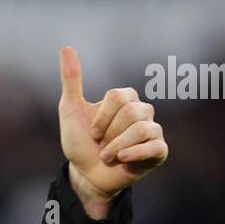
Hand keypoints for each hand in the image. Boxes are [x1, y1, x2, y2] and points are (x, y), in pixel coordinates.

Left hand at [58, 45, 168, 212]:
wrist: (86, 176)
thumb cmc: (80, 143)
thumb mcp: (70, 110)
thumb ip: (72, 80)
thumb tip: (66, 47)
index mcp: (126, 99)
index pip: (118, 97)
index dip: (101, 118)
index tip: (93, 132)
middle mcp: (142, 111)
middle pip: (130, 112)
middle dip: (109, 134)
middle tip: (102, 146)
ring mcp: (152, 131)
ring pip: (140, 129)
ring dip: (116, 147)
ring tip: (108, 157)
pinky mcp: (158, 152)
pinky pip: (154, 146)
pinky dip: (135, 154)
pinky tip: (121, 160)